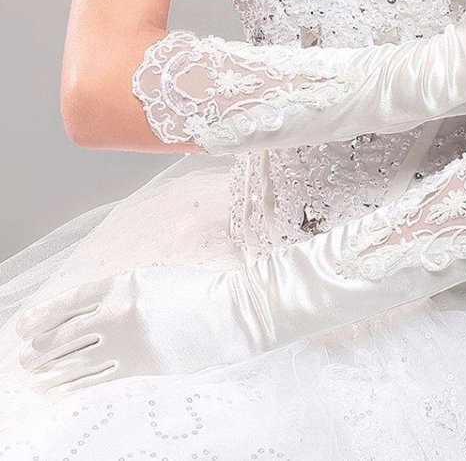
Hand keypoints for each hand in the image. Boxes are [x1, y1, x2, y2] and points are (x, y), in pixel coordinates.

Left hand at [16, 265, 251, 395]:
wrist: (238, 312)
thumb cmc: (204, 292)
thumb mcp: (160, 278)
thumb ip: (126, 291)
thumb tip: (94, 311)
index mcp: (124, 283)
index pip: (69, 301)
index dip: (42, 315)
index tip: (25, 326)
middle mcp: (119, 312)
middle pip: (64, 334)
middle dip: (39, 348)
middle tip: (24, 358)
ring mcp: (128, 342)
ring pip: (73, 361)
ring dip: (48, 371)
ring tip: (33, 378)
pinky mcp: (141, 368)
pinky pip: (95, 382)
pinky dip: (71, 388)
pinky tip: (59, 392)